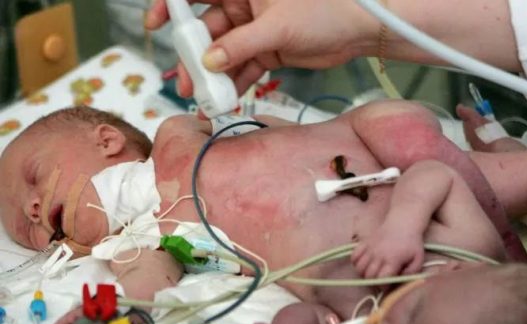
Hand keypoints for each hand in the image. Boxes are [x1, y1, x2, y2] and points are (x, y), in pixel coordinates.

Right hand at [146, 0, 377, 94]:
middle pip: (206, 30)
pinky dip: (235, 82)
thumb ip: (241, 45)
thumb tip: (210, 61)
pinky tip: (226, 98)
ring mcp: (253, 29)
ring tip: (205, 98)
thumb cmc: (323, 12)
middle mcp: (243, 5)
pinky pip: (243, 66)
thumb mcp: (277, 27)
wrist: (356, 32)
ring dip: (213, 75)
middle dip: (194, 56)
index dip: (171, 6)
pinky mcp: (266, 49)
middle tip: (187, 81)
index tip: (155, 23)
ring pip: (223, 53)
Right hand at [351, 222, 424, 279]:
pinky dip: (356, 263)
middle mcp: (379, 255)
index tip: (387, 286)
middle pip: (369, 276)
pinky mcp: (364, 243)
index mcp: (392, 260)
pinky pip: (354, 257)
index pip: (381, 280)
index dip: (383, 287)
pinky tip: (364, 263)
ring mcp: (370, 248)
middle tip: (379, 280)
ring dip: (364, 274)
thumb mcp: (418, 259)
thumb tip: (400, 280)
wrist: (403, 223)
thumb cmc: (412, 243)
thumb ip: (412, 273)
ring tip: (371, 272)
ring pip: (359, 268)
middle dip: (373, 282)